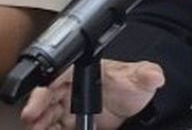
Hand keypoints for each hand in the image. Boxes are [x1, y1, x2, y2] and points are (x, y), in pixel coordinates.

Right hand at [20, 59, 164, 129]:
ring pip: (46, 114)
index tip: (41, 96)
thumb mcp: (141, 78)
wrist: (135, 106)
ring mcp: (68, 107)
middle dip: (36, 106)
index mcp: (84, 72)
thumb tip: (156, 75)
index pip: (60, 75)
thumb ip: (147, 74)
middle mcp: (71, 89)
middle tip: (31, 117)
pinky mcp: (69, 124)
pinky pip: (53, 128)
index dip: (47, 86)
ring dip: (39, 122)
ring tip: (36, 129)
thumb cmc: (132, 86)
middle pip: (47, 95)